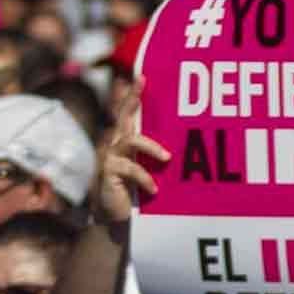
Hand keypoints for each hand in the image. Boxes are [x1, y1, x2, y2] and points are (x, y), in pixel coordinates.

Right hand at [94, 79, 169, 227]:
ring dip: (152, 147)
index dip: (133, 95)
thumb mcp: (149, 171)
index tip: (143, 77)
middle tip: (142, 83)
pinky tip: (155, 190)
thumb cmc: (137, 193)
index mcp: (125, 142)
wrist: (117, 217)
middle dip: (132, 98)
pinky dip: (146, 178)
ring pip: (131, 141)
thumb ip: (157, 157)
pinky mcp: (108, 173)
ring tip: (167, 158)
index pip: (128, 113)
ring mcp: (110, 158)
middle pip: (122, 116)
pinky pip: (130, 169)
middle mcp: (115, 145)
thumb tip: (185, 145)